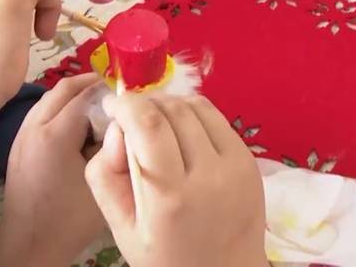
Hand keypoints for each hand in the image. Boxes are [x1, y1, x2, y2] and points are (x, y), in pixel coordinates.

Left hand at [0, 74, 106, 266]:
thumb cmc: (69, 218)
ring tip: (102, 102)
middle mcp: (33, 128)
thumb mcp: (102, 179)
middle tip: (118, 90)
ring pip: (49, 98)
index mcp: (54, 135)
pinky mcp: (19, 146)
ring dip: (75, 94)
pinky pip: (42, 112)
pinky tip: (80, 122)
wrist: (29, 245)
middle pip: (62, 89)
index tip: (133, 93)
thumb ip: (113, 144)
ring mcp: (22, 136)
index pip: (85, 96)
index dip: (110, 90)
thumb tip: (122, 120)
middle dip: (91, 84)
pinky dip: (62, 107)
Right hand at [85, 94, 268, 266]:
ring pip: (197, 108)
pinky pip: (218, 119)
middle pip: (172, 111)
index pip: (148, 126)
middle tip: (131, 115)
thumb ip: (106, 176)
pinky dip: (194, 114)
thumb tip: (117, 129)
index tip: (112, 104)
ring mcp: (235, 165)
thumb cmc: (166, 256)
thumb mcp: (122, 228)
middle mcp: (208, 175)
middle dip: (145, 104)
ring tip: (155, 120)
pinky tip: (182, 130)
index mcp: (170, 197)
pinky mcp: (250, 160)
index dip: (126, 104)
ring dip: (170, 104)